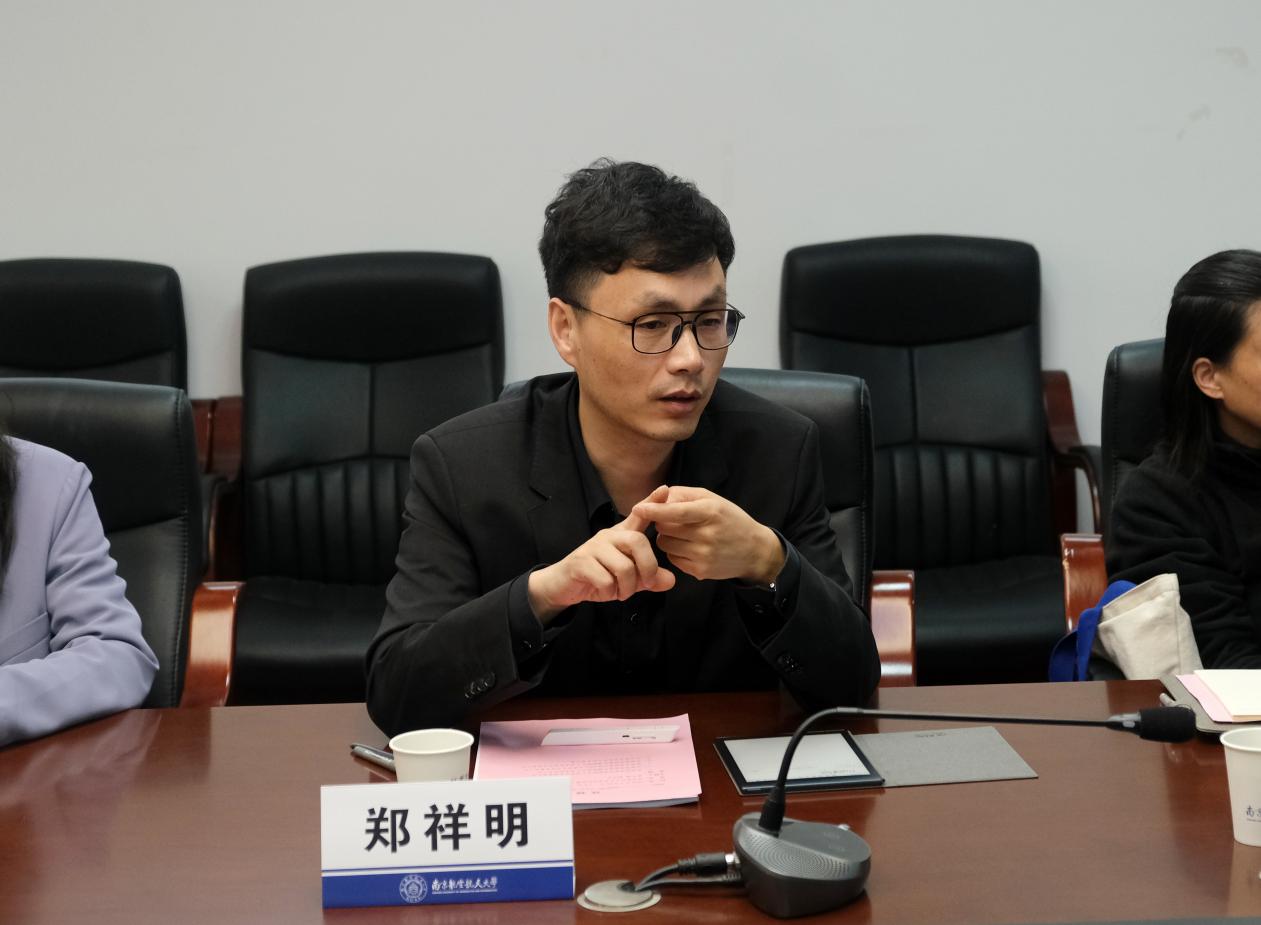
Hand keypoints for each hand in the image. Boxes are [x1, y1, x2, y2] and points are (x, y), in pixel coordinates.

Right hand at [527, 485, 675, 623]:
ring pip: (624, 567)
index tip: (665, 489)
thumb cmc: (599, 578)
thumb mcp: (629, 580)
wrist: (564, 586)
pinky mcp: (581, 562)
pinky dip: (611, 592)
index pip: (638, 515)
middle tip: (646, 584)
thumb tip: (670, 580)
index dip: (651, 502)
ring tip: (622, 592)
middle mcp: (608, 536)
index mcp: (621, 535)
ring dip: (628, 587)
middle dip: (648, 567)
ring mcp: (594, 547)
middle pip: (637, 541)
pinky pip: (606, 580)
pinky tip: (607, 591)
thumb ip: (649, 578)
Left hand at [632, 485, 784, 583]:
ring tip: (684, 534)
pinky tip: (690, 548)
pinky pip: (672, 559)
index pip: (675, 512)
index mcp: (710, 512)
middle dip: (663, 522)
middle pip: (664, 528)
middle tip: (675, 521)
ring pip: (664, 544)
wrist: (755, 551)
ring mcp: (703, 555)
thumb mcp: (713, 499)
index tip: (638, 508)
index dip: (654, 510)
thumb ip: (684, 495)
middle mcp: (707, 534)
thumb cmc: (730, 520)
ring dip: (667, 538)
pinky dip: (675, 552)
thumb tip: (659, 497)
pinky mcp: (700, 571)